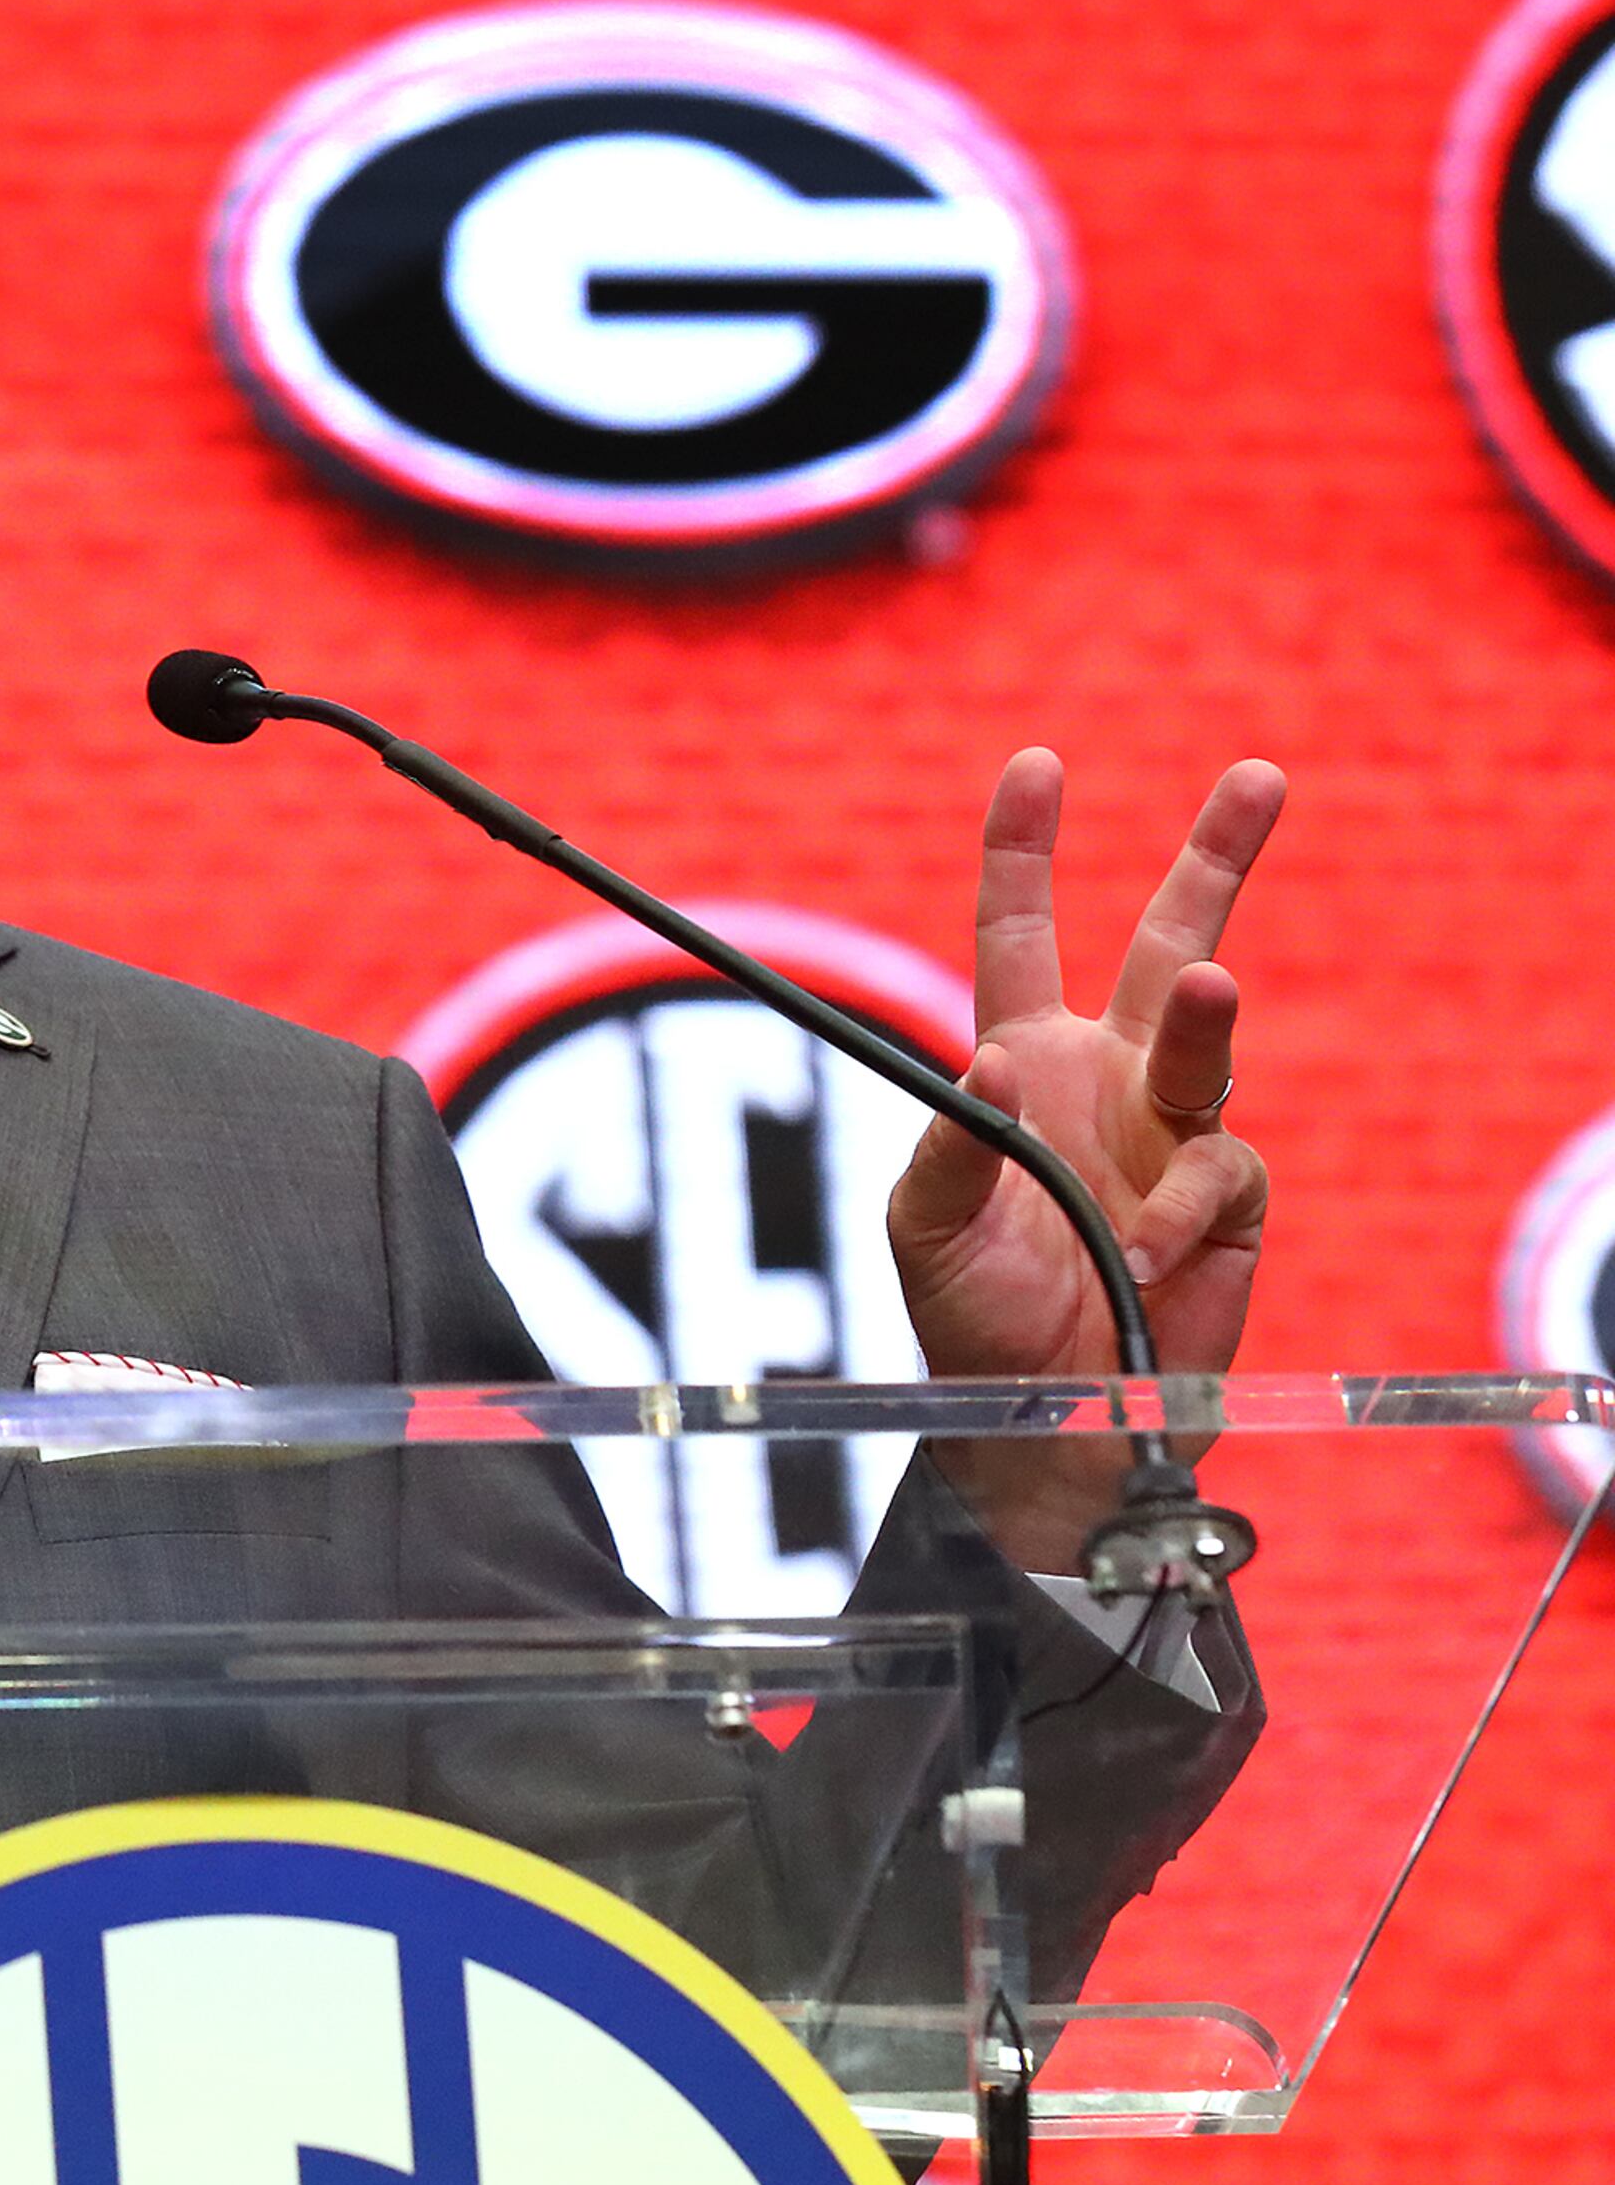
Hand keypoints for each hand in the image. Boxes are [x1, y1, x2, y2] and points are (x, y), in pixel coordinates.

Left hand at [887, 748, 1285, 1570]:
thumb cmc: (970, 1316)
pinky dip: (1173, 1214)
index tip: (1038, 766)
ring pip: (1209, 1036)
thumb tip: (986, 1058)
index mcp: (1022, 1062)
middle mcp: (1107, 1078)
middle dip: (1214, 858)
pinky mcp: (1227, 1196)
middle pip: (1164, 941)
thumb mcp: (924, 1227)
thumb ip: (947, 1144)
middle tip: (1259, 776)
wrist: (1044, 1417)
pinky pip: (1216, 1171)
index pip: (1021, 932)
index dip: (1025, 852)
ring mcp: (1174, 1131)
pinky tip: (1137, 1258)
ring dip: (1206, 1014)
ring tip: (1206, 986)